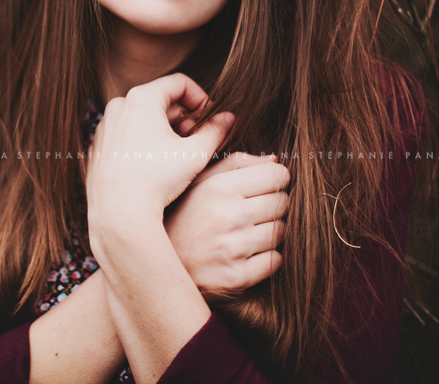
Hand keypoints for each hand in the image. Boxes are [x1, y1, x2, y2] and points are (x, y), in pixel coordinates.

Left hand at [86, 73, 233, 234]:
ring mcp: (105, 125)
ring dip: (164, 127)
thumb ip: (215, 130)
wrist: (119, 212)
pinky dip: (143, 139)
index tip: (209, 117)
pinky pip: (126, 131)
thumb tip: (228, 118)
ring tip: (178, 152)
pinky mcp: (99, 144)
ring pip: (142, 115)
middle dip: (183, 115)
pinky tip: (155, 162)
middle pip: (160, 98)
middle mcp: (119, 105)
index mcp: (142, 98)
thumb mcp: (195, 153)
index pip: (179, 82)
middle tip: (197, 137)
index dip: (201, 97)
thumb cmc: (157, 181)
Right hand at [165, 152, 288, 292]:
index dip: (273, 180)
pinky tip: (243, 255)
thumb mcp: (198, 182)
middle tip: (249, 213)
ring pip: (281, 232)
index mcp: (219, 188)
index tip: (262, 188)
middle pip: (283, 202)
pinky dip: (265, 259)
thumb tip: (273, 161)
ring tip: (243, 234)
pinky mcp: (237, 277)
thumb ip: (235, 164)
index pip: (278, 175)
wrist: (155, 265)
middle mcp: (229, 216)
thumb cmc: (180, 218)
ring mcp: (234, 248)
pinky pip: (275, 261)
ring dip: (268, 233)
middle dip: (271, 206)